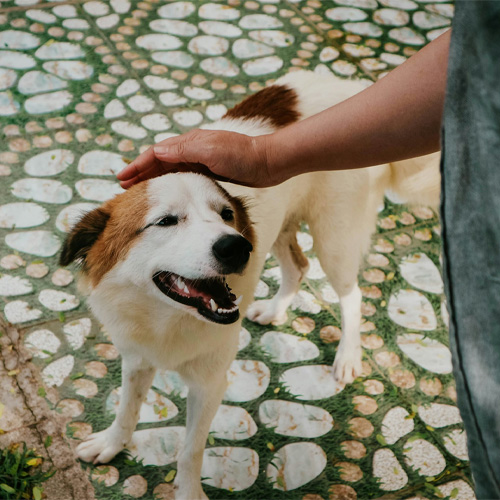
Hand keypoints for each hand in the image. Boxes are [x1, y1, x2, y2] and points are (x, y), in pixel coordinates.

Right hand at [117, 129, 276, 188]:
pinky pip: (184, 177)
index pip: (156, 154)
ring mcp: (201, 160)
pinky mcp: (210, 171)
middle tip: (124, 186)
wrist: (268, 162)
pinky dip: (171, 183)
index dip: (137, 166)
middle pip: (160, 162)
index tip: (122, 179)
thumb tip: (156, 150)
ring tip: (139, 190)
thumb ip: (184, 150)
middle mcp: (192, 150)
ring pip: (170, 170)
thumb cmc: (241, 155)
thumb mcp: (210, 150)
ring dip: (154, 179)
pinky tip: (168, 192)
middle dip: (141, 173)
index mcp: (189, 142)